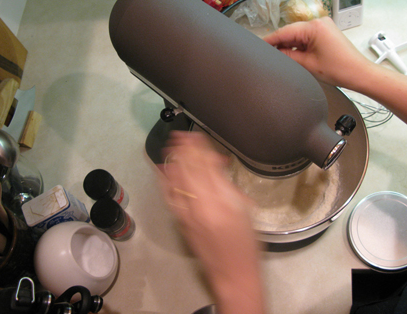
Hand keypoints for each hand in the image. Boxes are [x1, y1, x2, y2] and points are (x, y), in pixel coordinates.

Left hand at [160, 131, 265, 313]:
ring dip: (172, 161)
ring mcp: (185, 214)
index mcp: (215, 200)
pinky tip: (162, 170)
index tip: (195, 134)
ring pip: (174, 181)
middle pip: (186, 170)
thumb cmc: (244, 243)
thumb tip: (215, 164)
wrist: (232, 272)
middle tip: (181, 134)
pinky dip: (165, 180)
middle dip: (182, 150)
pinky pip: (168, 196)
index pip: (202, 165)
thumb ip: (226, 185)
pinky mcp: (180, 222)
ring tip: (170, 145)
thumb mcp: (242, 209)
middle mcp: (196, 205)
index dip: (197, 147)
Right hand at [264, 17, 406, 134]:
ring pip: (297, 36)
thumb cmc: (340, 69)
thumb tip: (274, 53)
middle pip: (290, 32)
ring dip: (289, 47)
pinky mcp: (325, 34)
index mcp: (314, 26)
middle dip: (279, 44)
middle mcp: (319, 22)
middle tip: (265, 55)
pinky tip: (292, 56)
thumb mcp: (307, 64)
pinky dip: (298, 47)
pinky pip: (306, 38)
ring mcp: (323, 27)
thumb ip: (287, 56)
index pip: (284, 32)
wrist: (360, 74)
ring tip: (279, 58)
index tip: (257, 46)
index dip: (269, 40)